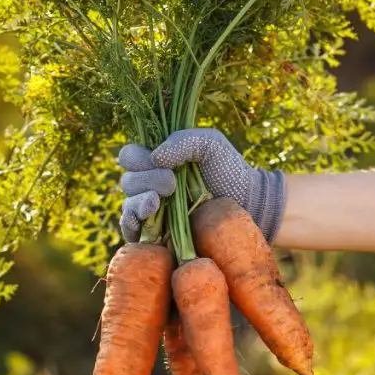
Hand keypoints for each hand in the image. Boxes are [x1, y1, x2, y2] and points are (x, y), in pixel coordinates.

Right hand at [118, 128, 284, 242]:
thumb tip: (155, 158)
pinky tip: (143, 221)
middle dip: (146, 180)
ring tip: (157, 202)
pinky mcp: (156, 234)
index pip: (129, 156)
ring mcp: (152, 211)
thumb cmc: (229, 170)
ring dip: (139, 202)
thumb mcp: (211, 144)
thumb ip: (183, 140)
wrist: (248, 204)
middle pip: (127, 181)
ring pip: (128, 205)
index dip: (137, 158)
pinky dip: (131, 226)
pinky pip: (131, 231)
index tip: (161, 162)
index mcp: (157, 161)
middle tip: (172, 183)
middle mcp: (149, 185)